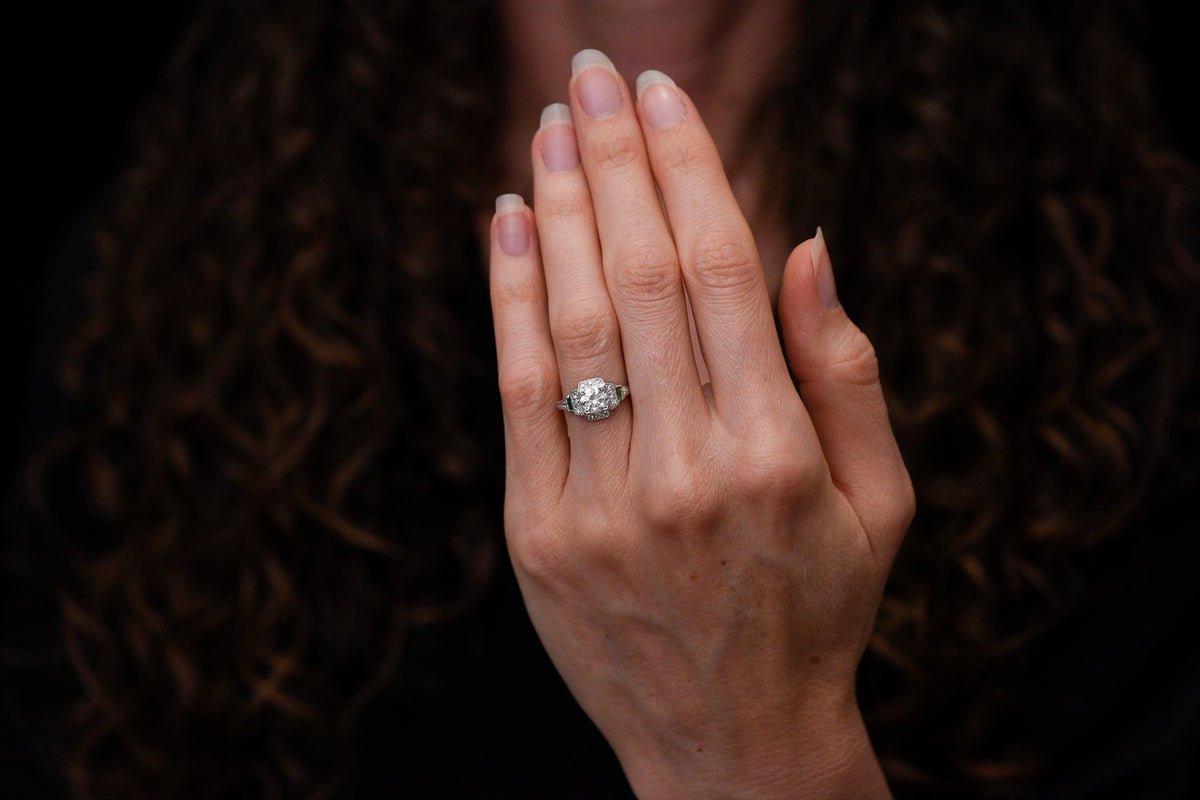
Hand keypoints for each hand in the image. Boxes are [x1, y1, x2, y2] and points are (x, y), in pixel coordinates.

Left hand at [489, 50, 912, 798]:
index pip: (720, 273)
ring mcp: (600, 506)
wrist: (731, 745)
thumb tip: (804, 241)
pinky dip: (510, 298)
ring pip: (571, 322)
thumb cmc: (820, 611)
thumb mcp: (878, 502)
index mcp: (777, 457)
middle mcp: (685, 472)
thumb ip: (845, 371)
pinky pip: (517, 392)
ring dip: (559, 209)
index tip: (664, 97)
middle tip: (595, 75)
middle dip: (615, 160)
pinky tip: (509, 222)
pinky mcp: (538, 535)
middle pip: (638, 276)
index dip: (689, 170)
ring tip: (551, 127)